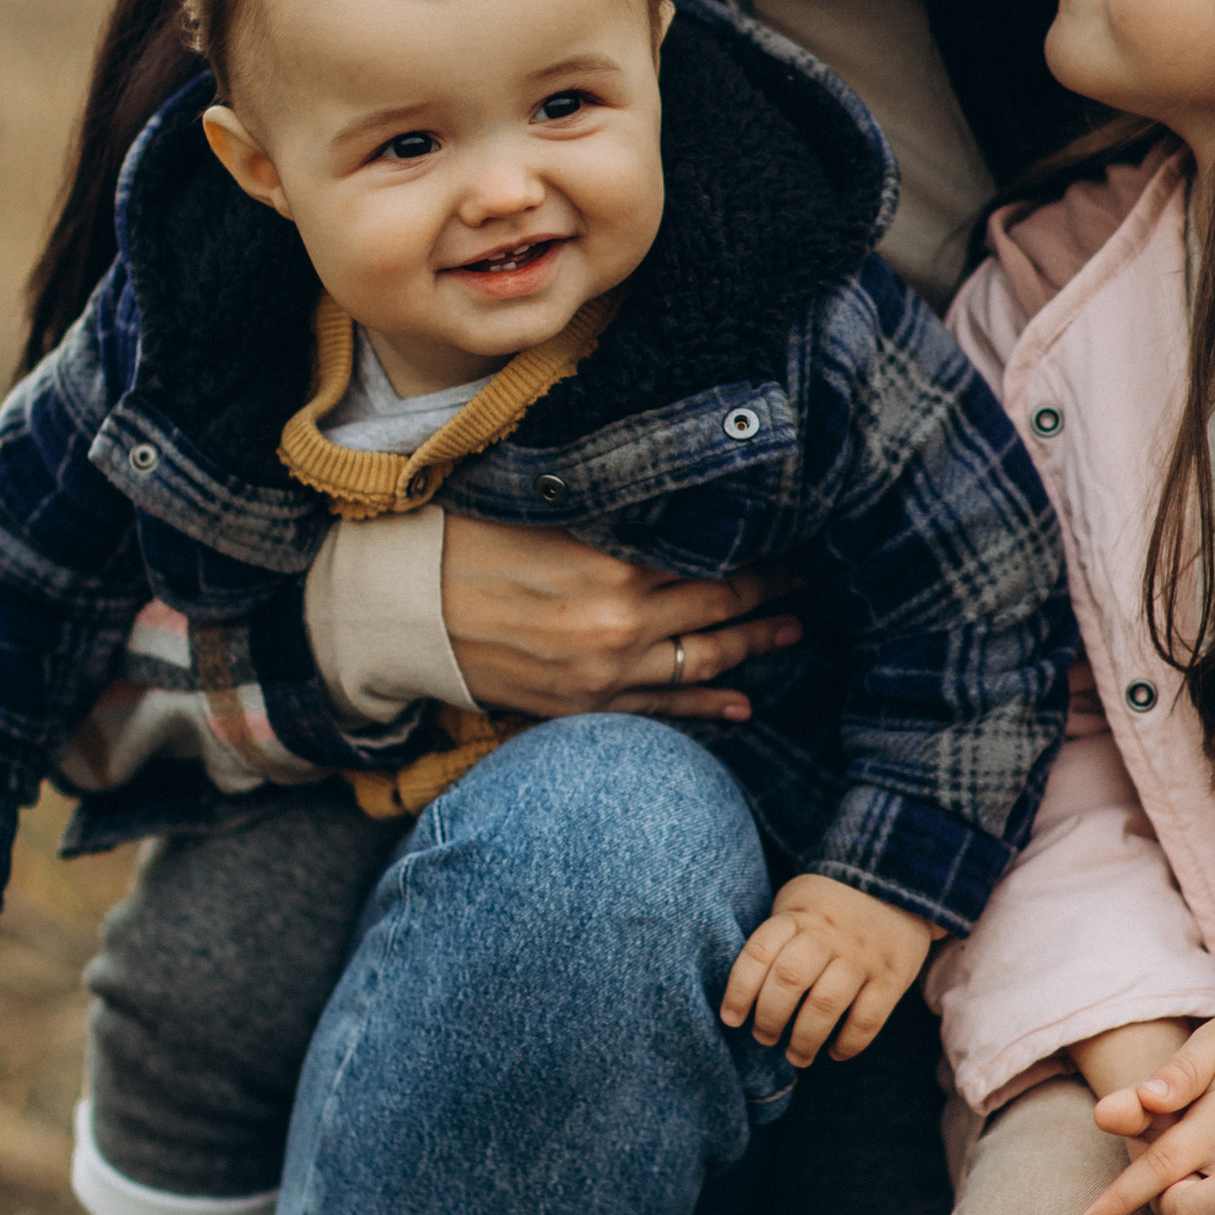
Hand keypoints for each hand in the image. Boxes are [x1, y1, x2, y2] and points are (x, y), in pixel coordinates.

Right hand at [435, 508, 802, 723]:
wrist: (404, 613)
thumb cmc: (467, 543)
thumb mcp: (546, 513)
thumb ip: (614, 517)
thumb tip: (675, 503)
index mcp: (616, 566)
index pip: (710, 557)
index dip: (756, 551)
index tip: (790, 539)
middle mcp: (623, 624)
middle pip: (719, 608)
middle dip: (769, 596)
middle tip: (810, 584)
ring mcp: (606, 673)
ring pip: (701, 662)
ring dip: (752, 649)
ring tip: (791, 635)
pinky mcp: (583, 706)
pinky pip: (659, 710)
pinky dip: (704, 706)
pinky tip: (740, 706)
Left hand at [721, 874, 934, 1071]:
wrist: (899, 885)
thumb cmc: (831, 907)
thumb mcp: (797, 904)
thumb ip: (776, 939)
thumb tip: (745, 995)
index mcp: (798, 915)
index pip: (759, 953)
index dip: (739, 990)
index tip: (731, 1019)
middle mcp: (829, 933)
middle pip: (789, 979)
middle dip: (770, 1018)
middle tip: (765, 1038)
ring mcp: (863, 955)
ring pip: (826, 1003)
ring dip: (805, 1038)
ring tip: (797, 1055)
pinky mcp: (893, 976)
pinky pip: (868, 1018)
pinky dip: (849, 1043)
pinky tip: (835, 1051)